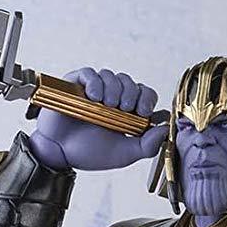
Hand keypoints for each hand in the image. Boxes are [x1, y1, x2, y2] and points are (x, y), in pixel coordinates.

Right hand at [30, 67, 168, 171]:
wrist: (59, 153)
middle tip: (122, 109)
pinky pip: (90, 73)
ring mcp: (93, 89)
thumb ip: (147, 145)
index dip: (146, 98)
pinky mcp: (76, 84)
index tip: (142, 112)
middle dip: (130, 94)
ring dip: (113, 89)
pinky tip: (93, 97)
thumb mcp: (124, 154)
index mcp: (125, 112)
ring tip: (105, 105)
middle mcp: (111, 97)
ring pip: (111, 75)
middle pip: (129, 82)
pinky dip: (95, 82)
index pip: (144, 93)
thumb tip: (166, 129)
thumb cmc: (89, 153)